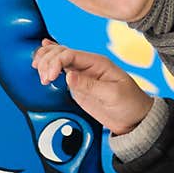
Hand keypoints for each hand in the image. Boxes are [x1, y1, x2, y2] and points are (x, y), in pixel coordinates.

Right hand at [31, 39, 152, 134]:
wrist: (134, 119)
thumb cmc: (130, 104)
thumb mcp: (112, 95)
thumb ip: (90, 85)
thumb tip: (68, 76)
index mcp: (98, 63)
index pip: (70, 54)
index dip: (55, 62)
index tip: (49, 77)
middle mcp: (88, 65)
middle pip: (61, 53)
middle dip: (47, 61)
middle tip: (44, 78)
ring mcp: (82, 75)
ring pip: (58, 58)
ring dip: (45, 60)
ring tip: (38, 70)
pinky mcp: (78, 85)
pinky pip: (61, 69)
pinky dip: (50, 62)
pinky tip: (41, 54)